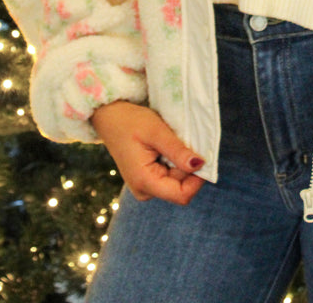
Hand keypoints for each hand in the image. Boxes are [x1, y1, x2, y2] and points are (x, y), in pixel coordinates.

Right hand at [91, 100, 205, 205]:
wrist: (110, 117)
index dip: (197, 179)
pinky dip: (174, 161)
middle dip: (188, 167)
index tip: (202, 156)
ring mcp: (145, 186)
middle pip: (180, 187)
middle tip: (182, 141)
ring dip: (181, 162)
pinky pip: (169, 175)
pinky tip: (166, 146)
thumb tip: (200, 165)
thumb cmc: (130, 121)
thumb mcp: (156, 132)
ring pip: (177, 181)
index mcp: (144, 182)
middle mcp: (144, 191)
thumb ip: (177, 151)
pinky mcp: (147, 179)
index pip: (182, 195)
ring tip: (171, 141)